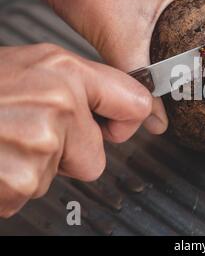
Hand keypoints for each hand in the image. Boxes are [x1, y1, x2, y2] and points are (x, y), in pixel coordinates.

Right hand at [0, 43, 150, 217]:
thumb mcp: (31, 66)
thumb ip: (77, 85)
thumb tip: (116, 107)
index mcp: (65, 73)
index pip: (135, 102)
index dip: (126, 120)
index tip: (118, 126)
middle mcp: (60, 105)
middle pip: (96, 155)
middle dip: (67, 153)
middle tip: (27, 132)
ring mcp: (42, 145)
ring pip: (59, 176)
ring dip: (34, 166)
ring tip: (3, 140)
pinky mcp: (23, 181)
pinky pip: (31, 192)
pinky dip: (12, 183)